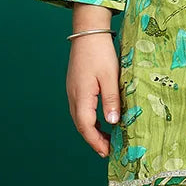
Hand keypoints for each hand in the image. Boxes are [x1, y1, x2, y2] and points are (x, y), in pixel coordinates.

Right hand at [67, 33, 120, 158]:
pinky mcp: (76, 87)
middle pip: (81, 125)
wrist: (87, 32)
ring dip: (92, 131)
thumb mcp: (110, 77)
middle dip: (94, 140)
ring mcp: (73, 91)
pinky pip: (81, 109)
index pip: (86, 126)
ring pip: (80, 118)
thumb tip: (112, 123)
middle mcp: (74, 96)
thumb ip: (111, 100)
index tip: (107, 153)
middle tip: (108, 151)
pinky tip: (101, 121)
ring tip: (106, 140)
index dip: (96, 142)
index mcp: (81, 96)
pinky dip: (90, 120)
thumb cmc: (100, 53)